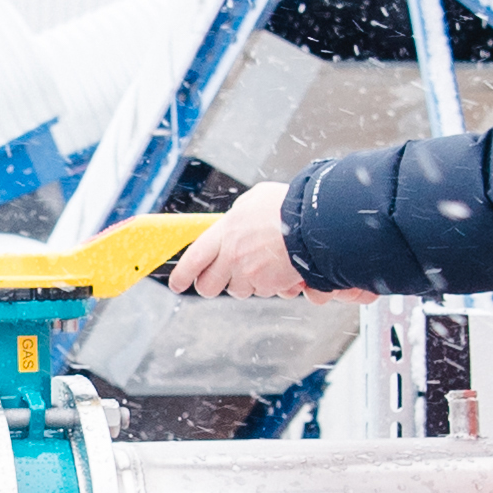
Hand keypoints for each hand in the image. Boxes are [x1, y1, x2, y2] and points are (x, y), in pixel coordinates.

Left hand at [168, 185, 369, 301]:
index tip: (177, 284)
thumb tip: (233, 221)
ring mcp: (250, 273)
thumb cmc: (289, 206)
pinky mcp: (269, 285)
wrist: (316, 222)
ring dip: (247, 283)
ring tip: (263, 264)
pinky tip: (283, 269)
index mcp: (226, 231)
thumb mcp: (255, 200)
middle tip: (216, 282)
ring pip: (239, 290)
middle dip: (210, 286)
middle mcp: (233, 255)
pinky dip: (273, 285)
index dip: (182, 275)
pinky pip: (266, 292)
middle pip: (209, 286)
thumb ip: (239, 214)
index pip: (194, 258)